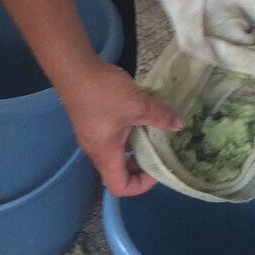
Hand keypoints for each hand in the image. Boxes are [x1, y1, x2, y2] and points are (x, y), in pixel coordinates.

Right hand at [60, 59, 184, 197]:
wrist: (74, 67)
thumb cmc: (103, 92)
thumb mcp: (138, 105)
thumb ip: (160, 117)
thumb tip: (180, 125)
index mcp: (106, 154)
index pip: (120, 187)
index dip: (141, 185)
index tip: (158, 168)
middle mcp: (96, 150)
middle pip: (119, 172)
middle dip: (141, 166)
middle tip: (160, 151)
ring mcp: (92, 135)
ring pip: (117, 153)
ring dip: (136, 147)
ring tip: (154, 132)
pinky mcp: (92, 121)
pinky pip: (113, 137)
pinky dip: (129, 133)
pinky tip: (141, 115)